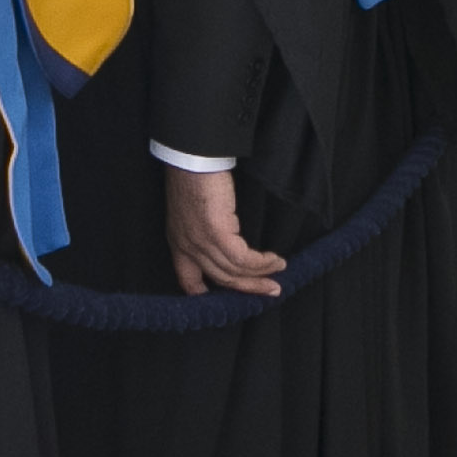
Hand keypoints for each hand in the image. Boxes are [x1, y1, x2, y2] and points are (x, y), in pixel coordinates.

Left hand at [163, 166, 282, 297]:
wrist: (193, 158)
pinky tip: (274, 260)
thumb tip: (228, 239)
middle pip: (220, 279)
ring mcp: (200, 242)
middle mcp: (187, 247)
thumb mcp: (194, 210)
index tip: (226, 298)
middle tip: (270, 290)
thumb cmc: (195, 176)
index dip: (206, 294)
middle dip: (248, 288)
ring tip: (278, 273)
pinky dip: (261, 263)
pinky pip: (243, 258)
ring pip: (234, 272)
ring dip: (260, 275)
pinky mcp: (216, 234)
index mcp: (178, 242)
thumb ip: (204, 228)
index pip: (188, 280)